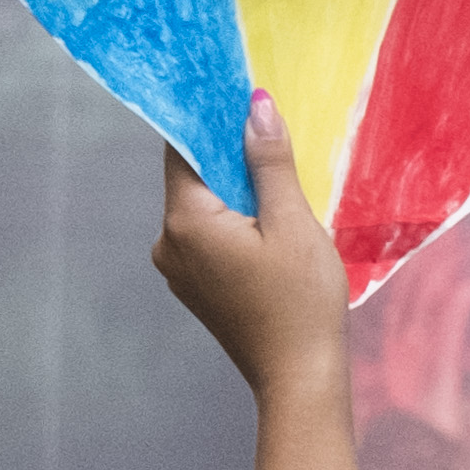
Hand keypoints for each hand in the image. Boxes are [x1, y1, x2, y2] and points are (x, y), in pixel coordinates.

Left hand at [154, 91, 350, 401]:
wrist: (299, 377)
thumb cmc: (300, 300)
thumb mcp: (291, 221)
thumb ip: (269, 161)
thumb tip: (254, 105)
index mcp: (186, 222)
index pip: (184, 149)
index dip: (211, 118)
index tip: (238, 91)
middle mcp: (169, 243)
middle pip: (195, 176)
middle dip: (231, 153)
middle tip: (272, 132)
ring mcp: (180, 268)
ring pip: (205, 205)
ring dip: (239, 188)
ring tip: (281, 180)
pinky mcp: (197, 285)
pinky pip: (211, 233)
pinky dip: (237, 218)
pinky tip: (273, 220)